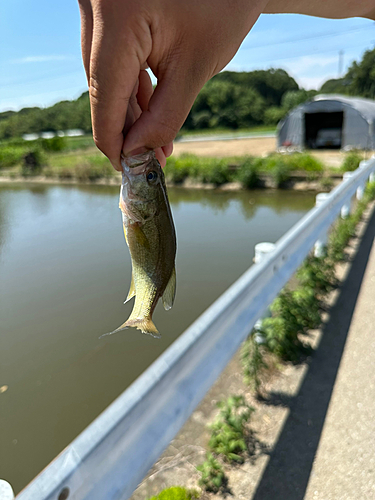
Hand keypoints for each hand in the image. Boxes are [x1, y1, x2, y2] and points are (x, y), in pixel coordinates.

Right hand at [78, 0, 265, 168]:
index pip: (105, 93)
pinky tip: (149, 113)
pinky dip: (131, 86)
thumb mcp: (195, 66)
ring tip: (156, 142)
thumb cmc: (223, 4)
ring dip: (129, 111)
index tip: (125, 169)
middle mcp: (95, 6)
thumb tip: (136, 152)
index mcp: (117, 15)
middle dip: (126, 128)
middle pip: (102, 85)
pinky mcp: (108, 9)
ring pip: (105, 74)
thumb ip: (164, 115)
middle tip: (149, 160)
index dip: (112, 139)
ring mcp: (98, 5)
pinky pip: (113, 57)